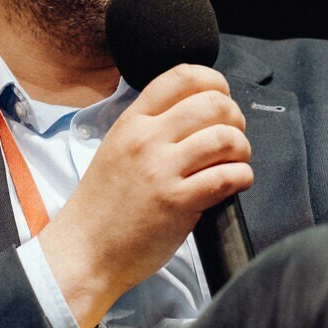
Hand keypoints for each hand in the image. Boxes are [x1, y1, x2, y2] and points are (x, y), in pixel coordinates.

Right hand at [37, 64, 251, 327]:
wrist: (85, 251)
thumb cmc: (103, 206)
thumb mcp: (116, 149)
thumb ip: (150, 128)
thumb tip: (196, 115)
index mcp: (132, 122)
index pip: (182, 76)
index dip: (214, 82)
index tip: (222, 98)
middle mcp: (146, 140)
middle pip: (212, 103)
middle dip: (235, 117)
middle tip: (232, 136)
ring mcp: (161, 170)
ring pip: (225, 138)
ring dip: (241, 149)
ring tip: (235, 161)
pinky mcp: (177, 203)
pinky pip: (227, 176)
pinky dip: (242, 177)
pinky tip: (236, 183)